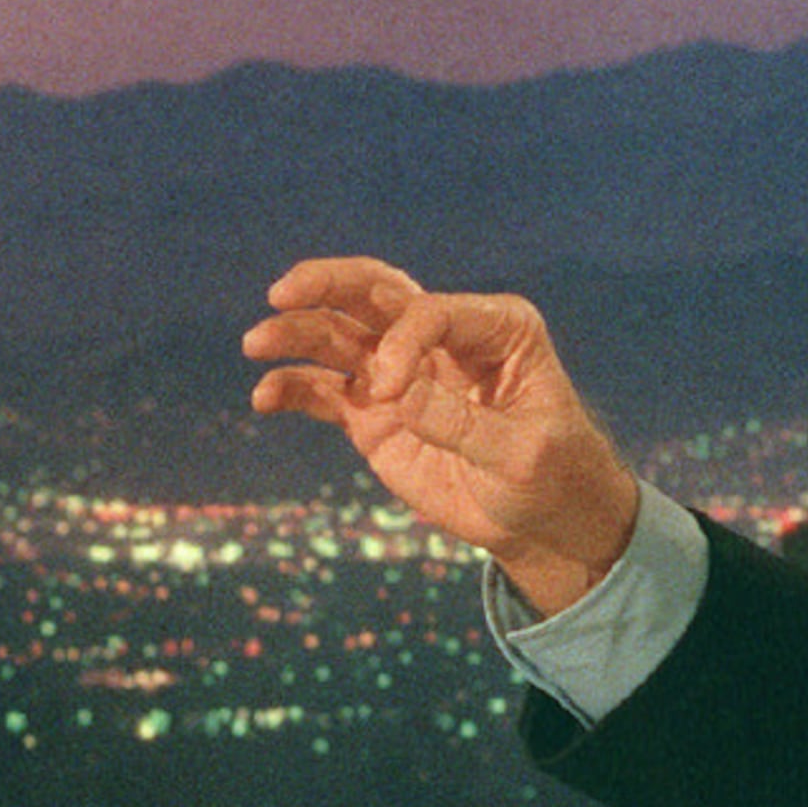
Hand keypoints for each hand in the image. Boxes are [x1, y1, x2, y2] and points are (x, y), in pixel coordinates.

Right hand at [244, 256, 639, 614]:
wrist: (541, 520)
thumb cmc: (551, 475)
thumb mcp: (521, 453)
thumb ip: (459, 422)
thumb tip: (392, 392)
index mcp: (495, 327)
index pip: (429, 311)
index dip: (401, 343)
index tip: (390, 393)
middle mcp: (441, 337)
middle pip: (374, 293)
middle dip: (326, 287)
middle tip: (282, 293)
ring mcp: (402, 372)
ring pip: (340, 336)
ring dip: (296, 334)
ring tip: (256, 343)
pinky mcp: (375, 412)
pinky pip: (325, 391)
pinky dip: (292, 389)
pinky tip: (264, 397)